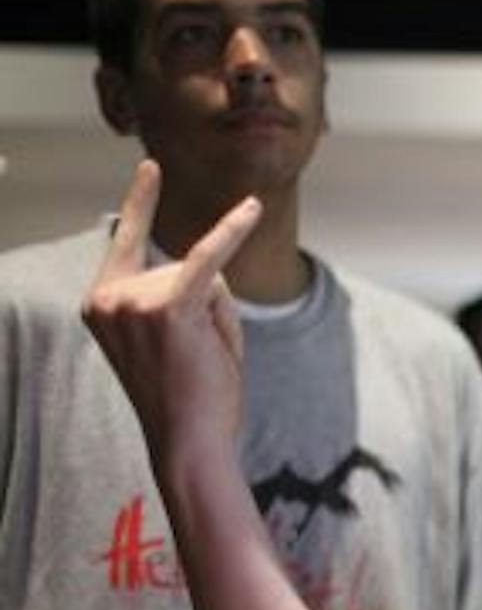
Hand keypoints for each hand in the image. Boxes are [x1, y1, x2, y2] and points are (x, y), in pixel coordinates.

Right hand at [79, 160, 261, 471]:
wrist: (189, 441)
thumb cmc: (190, 397)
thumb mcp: (177, 338)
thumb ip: (187, 295)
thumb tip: (209, 267)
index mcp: (101, 304)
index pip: (124, 243)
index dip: (140, 203)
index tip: (151, 167)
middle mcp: (108, 298)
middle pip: (182, 268)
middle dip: (208, 308)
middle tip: (197, 357)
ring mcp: (134, 302)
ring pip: (206, 280)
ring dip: (220, 319)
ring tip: (204, 359)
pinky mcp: (170, 309)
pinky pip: (208, 260)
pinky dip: (231, 233)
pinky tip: (252, 208)